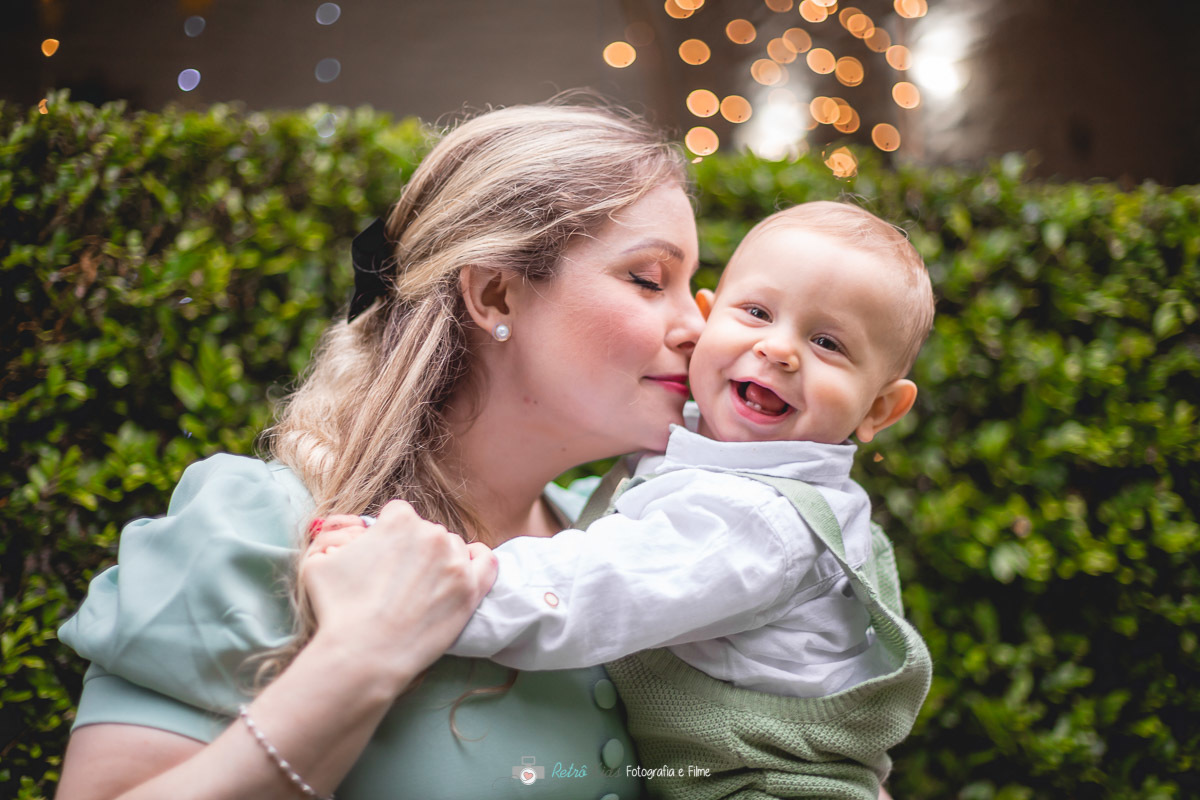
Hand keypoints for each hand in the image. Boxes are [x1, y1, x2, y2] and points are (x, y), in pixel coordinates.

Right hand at [300, 500, 497, 687]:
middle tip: (397, 579)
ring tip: (421, 587)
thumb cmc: (337, 609)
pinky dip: (478, 560)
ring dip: (440, 559)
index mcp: (399, 520)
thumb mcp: (318, 561)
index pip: (398, 514)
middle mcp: (431, 533)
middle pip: (426, 531)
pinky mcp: (471, 589)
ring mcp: (455, 561)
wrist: (364, 654)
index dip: (387, 534)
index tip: (381, 555)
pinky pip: (486, 561)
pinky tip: (466, 569)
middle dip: (413, 549)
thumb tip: (344, 533)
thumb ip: (334, 536)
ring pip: (452, 547)